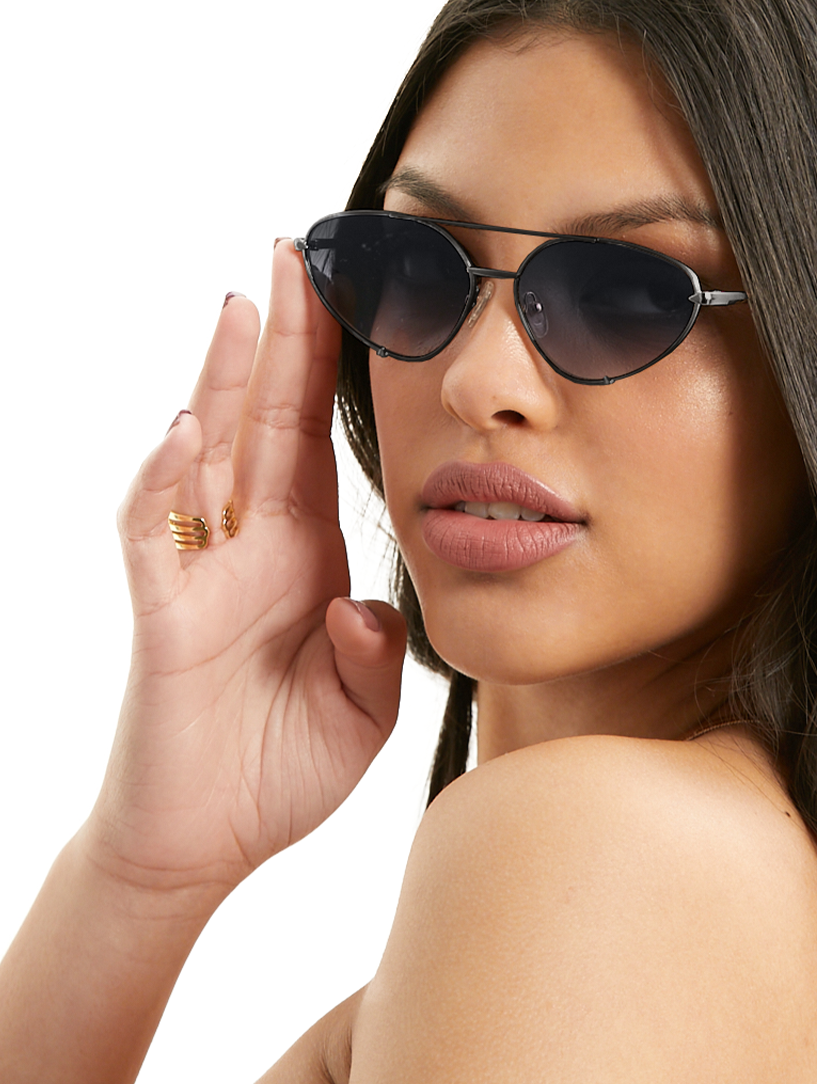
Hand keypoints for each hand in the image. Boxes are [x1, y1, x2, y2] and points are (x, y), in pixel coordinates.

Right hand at [90, 241, 406, 899]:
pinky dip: (166, 482)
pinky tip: (188, 428)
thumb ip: (375, 650)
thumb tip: (365, 603)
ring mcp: (204, 574)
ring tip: (241, 306)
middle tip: (292, 256)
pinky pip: (156, 537)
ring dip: (224, 380)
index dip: (328, 372)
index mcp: (308, 554)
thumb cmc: (281, 769)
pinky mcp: (164, 617)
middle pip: (266, 422)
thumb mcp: (362, 707)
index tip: (346, 299)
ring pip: (208, 455)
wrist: (207, 844)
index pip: (316, 442)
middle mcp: (255, 547)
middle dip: (281, 340)